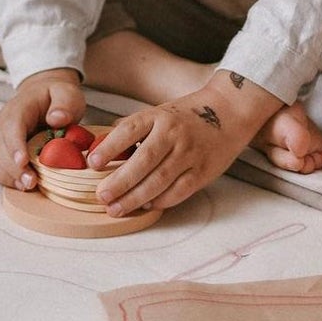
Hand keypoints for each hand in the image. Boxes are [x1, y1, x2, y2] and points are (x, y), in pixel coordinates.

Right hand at [0, 68, 85, 190]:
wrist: (43, 96)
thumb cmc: (55, 97)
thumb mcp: (67, 94)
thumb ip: (64, 104)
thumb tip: (56, 119)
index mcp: (19, 106)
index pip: (11, 124)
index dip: (14, 144)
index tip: (23, 161)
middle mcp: (2, 120)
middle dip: (12, 167)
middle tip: (31, 182)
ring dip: (6, 174)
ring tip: (26, 186)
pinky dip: (1, 176)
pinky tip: (18, 184)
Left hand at [86, 70, 281, 215]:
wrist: (228, 112)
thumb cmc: (185, 116)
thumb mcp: (158, 114)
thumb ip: (133, 131)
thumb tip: (100, 153)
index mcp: (158, 116)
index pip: (129, 130)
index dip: (110, 147)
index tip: (93, 163)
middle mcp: (174, 134)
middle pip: (144, 161)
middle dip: (120, 182)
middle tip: (101, 196)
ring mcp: (190, 153)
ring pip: (160, 180)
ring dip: (135, 198)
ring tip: (116, 208)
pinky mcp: (203, 171)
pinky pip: (178, 191)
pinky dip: (160, 201)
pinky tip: (145, 206)